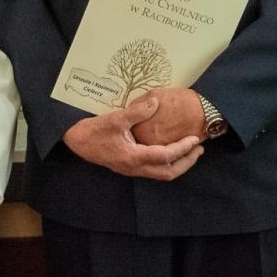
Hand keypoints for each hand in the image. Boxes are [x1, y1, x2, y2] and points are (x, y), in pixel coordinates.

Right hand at [63, 97, 203, 179]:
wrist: (76, 142)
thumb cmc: (94, 131)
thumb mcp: (114, 118)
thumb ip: (136, 111)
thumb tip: (155, 102)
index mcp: (133, 157)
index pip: (165, 156)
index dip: (183, 149)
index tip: (195, 139)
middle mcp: (135, 168)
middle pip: (168, 173)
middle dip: (187, 162)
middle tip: (200, 149)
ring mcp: (133, 170)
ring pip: (162, 174)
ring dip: (179, 165)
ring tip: (192, 152)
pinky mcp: (131, 167)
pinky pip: (155, 170)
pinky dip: (169, 163)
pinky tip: (173, 152)